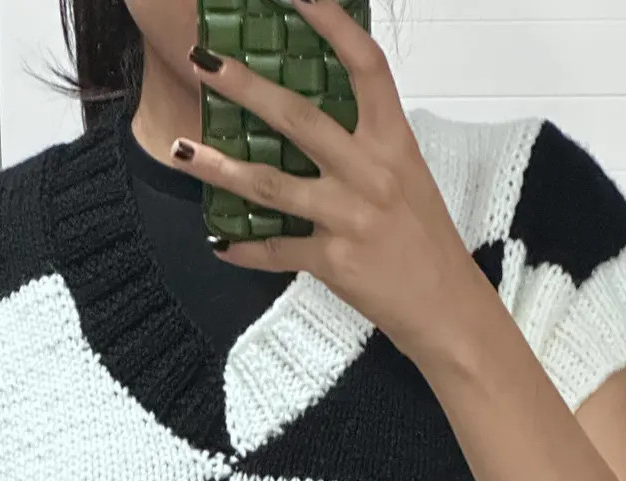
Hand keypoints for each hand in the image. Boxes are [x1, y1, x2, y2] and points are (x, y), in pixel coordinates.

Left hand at [176, 0, 492, 367]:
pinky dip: (244, 249)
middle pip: (299, 118)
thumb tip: (313, 120)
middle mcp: (371, 172)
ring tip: (180, 149)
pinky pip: (276, 251)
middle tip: (204, 61)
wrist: (446, 307)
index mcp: (394, 141)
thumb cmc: (425, 240)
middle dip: (246, 86)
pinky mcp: (333, 262)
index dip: (332, 23)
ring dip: (218, 167)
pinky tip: (219, 242)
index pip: (365, 65)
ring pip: (271, 184)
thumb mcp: (406, 176)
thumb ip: (365, 145)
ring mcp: (349, 217)